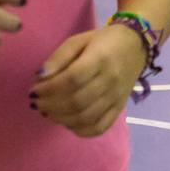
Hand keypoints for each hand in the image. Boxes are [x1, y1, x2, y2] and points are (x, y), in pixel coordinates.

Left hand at [31, 24, 145, 136]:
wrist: (136, 45)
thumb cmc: (103, 41)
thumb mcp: (78, 40)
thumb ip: (59, 57)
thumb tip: (40, 77)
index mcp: (100, 58)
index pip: (72, 79)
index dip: (49, 88)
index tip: (34, 90)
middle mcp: (110, 80)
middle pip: (77, 101)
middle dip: (51, 105)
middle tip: (37, 103)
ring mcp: (116, 97)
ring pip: (86, 117)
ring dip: (61, 119)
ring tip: (47, 112)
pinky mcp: (119, 108)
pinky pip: (100, 127)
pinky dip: (80, 130)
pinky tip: (67, 122)